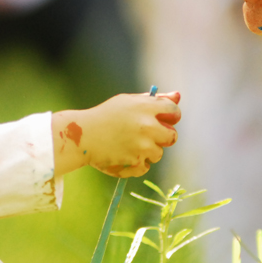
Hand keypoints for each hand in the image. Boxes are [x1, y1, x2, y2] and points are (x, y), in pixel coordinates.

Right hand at [52, 91, 180, 177]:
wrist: (83, 135)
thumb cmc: (106, 116)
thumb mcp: (129, 102)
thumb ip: (155, 100)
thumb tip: (178, 95)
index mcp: (146, 107)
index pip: (174, 111)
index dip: (171, 116)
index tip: (163, 120)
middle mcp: (148, 126)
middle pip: (172, 136)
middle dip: (162, 137)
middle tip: (146, 135)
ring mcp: (142, 146)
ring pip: (158, 153)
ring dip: (148, 151)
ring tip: (129, 145)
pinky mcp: (135, 162)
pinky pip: (145, 166)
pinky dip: (136, 164)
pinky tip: (123, 155)